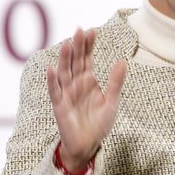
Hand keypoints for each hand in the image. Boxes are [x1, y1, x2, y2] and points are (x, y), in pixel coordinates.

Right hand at [46, 28, 126, 172]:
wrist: (88, 145)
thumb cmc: (99, 123)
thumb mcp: (112, 102)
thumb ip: (116, 82)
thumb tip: (122, 60)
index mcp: (88, 80)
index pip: (87, 58)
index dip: (89, 45)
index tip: (92, 31)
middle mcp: (76, 83)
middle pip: (75, 61)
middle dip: (77, 47)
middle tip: (79, 30)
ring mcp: (66, 93)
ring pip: (64, 73)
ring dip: (64, 59)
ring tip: (67, 44)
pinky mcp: (59, 106)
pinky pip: (55, 91)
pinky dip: (52, 81)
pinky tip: (52, 69)